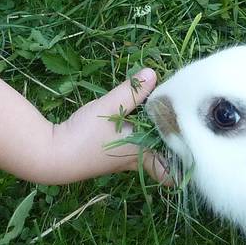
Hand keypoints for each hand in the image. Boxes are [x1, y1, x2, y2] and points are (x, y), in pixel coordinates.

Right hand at [47, 68, 171, 183]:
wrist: (51, 156)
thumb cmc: (84, 136)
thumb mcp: (110, 107)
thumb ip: (132, 91)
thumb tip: (153, 73)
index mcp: (140, 156)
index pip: (169, 172)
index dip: (183, 164)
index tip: (194, 145)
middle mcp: (131, 162)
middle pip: (160, 161)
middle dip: (170, 147)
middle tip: (182, 125)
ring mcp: (117, 161)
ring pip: (144, 153)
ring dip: (152, 139)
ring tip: (163, 117)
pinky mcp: (104, 156)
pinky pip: (129, 148)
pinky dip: (136, 137)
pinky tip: (134, 120)